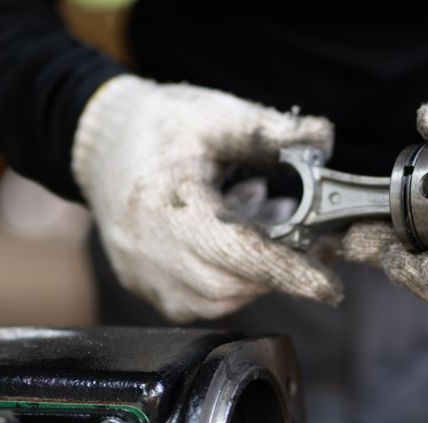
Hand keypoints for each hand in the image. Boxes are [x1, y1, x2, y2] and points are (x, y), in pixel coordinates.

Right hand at [72, 75, 340, 321]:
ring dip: (251, 272)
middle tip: (302, 235)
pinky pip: (195, 302)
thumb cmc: (157, 127)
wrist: (98, 144)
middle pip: (232, 286)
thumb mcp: (216, 114)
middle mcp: (154, 253)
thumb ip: (272, 131)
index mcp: (174, 209)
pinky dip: (224, 281)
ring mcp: (145, 276)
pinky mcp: (143, 285)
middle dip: (275, 268)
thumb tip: (324, 140)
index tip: (330, 288)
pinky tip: (228, 241)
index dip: (289, 272)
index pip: (241, 254)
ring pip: (216, 300)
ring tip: (257, 221)